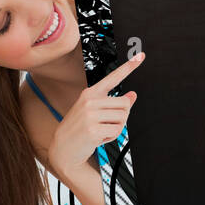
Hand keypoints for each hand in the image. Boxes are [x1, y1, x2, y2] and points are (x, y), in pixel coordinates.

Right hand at [46, 53, 144, 180]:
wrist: (63, 149)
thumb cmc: (80, 129)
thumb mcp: (95, 112)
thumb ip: (114, 103)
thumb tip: (133, 95)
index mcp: (90, 93)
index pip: (113, 77)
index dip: (129, 67)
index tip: (141, 56)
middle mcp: (90, 100)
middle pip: (125, 104)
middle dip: (121, 117)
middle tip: (105, 125)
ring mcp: (90, 115)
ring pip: (123, 118)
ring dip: (116, 128)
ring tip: (100, 131)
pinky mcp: (93, 129)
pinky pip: (117, 131)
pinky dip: (112, 137)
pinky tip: (98, 138)